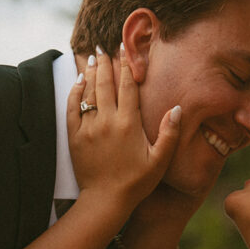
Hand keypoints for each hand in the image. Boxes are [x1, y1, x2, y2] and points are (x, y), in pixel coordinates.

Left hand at [66, 46, 179, 211]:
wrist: (105, 200)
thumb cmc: (136, 182)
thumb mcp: (159, 160)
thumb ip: (169, 133)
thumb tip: (177, 108)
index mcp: (129, 124)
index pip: (127, 86)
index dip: (126, 65)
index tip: (124, 49)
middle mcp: (107, 121)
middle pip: (105, 83)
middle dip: (104, 63)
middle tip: (103, 48)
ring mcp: (88, 128)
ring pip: (88, 92)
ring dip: (89, 73)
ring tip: (91, 58)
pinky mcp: (74, 137)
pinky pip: (72, 108)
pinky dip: (75, 92)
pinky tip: (77, 82)